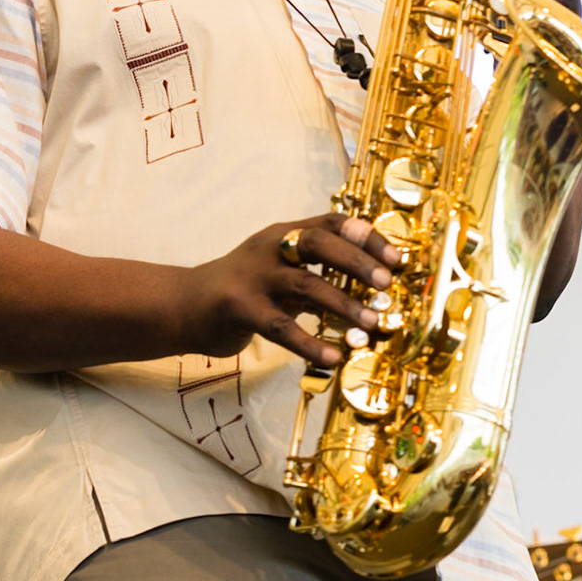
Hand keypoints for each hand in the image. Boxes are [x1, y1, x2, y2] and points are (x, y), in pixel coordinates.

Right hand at [176, 214, 402, 368]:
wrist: (184, 306)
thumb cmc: (246, 288)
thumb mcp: (281, 267)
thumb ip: (318, 270)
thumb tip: (376, 286)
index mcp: (285, 233)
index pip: (332, 222)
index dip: (366, 237)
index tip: (397, 259)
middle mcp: (271, 248)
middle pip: (318, 243)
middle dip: (357, 262)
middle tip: (387, 285)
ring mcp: (253, 277)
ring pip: (304, 285)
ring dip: (343, 305)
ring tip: (372, 325)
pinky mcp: (238, 308)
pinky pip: (280, 327)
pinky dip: (309, 344)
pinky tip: (333, 358)